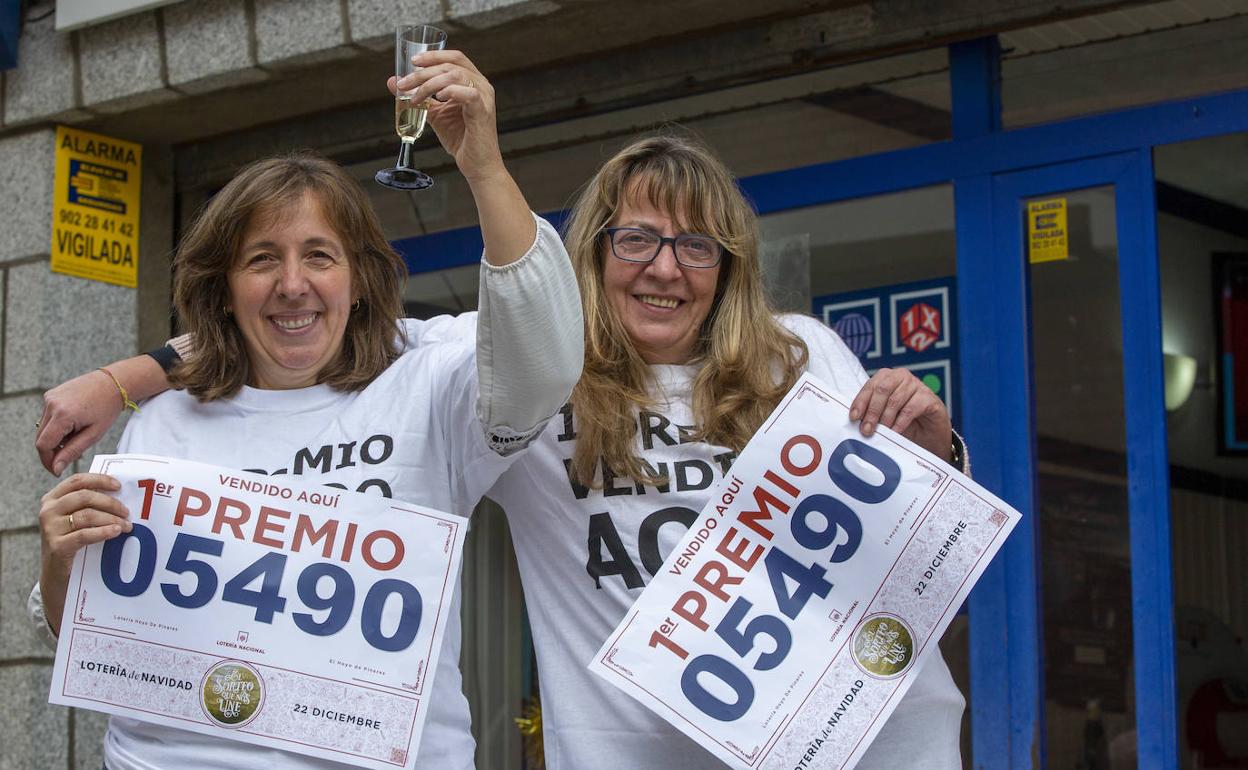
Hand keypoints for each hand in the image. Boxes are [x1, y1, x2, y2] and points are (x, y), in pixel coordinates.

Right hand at [36, 370, 122, 476]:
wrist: (113, 383)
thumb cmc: (108, 408)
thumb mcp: (93, 434)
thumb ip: (72, 452)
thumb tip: (56, 468)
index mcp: (63, 414)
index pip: (43, 445)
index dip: (48, 461)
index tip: (56, 471)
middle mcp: (51, 404)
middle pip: (41, 438)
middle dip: (52, 451)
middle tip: (69, 456)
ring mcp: (49, 398)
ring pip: (43, 428)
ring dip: (55, 438)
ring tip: (76, 437)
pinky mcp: (50, 395)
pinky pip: (47, 417)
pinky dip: (56, 426)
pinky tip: (73, 426)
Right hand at [38, 473, 131, 635]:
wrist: (57, 575)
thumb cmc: (72, 542)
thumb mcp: (75, 519)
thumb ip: (89, 505)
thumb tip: (120, 492)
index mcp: (52, 499)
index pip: (77, 480)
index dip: (99, 480)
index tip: (118, 486)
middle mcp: (48, 511)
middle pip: (85, 496)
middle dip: (110, 502)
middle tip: (127, 512)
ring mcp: (50, 528)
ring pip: (87, 515)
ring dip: (111, 519)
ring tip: (127, 525)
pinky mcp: (56, 546)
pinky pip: (85, 534)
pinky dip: (104, 531)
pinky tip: (116, 532)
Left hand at [389, 49, 502, 184]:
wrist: (477, 165)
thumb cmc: (461, 139)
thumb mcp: (435, 114)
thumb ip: (418, 97)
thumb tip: (393, 82)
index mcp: (472, 82)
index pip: (455, 58)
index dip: (434, 55)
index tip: (413, 62)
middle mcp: (481, 85)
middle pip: (451, 65)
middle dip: (423, 73)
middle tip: (404, 84)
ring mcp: (484, 97)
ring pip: (456, 76)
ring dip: (430, 84)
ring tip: (416, 97)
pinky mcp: (483, 111)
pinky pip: (468, 93)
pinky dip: (451, 92)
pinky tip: (439, 99)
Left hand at [848, 368, 952, 461]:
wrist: (929, 433)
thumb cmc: (904, 421)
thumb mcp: (884, 415)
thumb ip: (871, 411)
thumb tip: (855, 419)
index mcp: (887, 377)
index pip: (870, 386)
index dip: (861, 401)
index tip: (854, 417)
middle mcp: (901, 377)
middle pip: (882, 389)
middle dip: (872, 411)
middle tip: (867, 429)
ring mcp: (917, 385)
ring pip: (896, 399)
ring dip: (885, 418)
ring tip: (881, 433)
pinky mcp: (929, 398)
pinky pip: (911, 408)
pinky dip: (900, 422)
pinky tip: (895, 432)